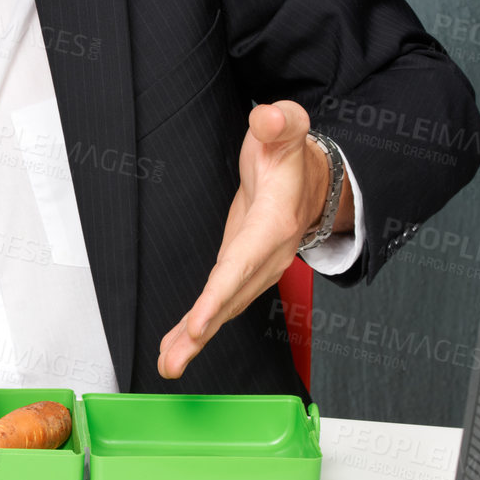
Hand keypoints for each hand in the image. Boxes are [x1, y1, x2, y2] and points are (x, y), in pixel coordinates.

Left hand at [157, 101, 345, 379]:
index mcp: (273, 223)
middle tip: (177, 358)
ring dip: (196, 338)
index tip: (201, 321)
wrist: (310, 180)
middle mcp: (266, 255)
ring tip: (169, 363)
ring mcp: (254, 269)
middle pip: (232, 296)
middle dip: (204, 329)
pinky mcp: (240, 273)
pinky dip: (197, 329)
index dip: (221, 293)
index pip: (244, 262)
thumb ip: (279, 122)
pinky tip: (175, 349)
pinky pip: (218, 304)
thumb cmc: (288, 155)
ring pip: (224, 307)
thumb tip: (267, 116)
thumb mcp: (286, 129)